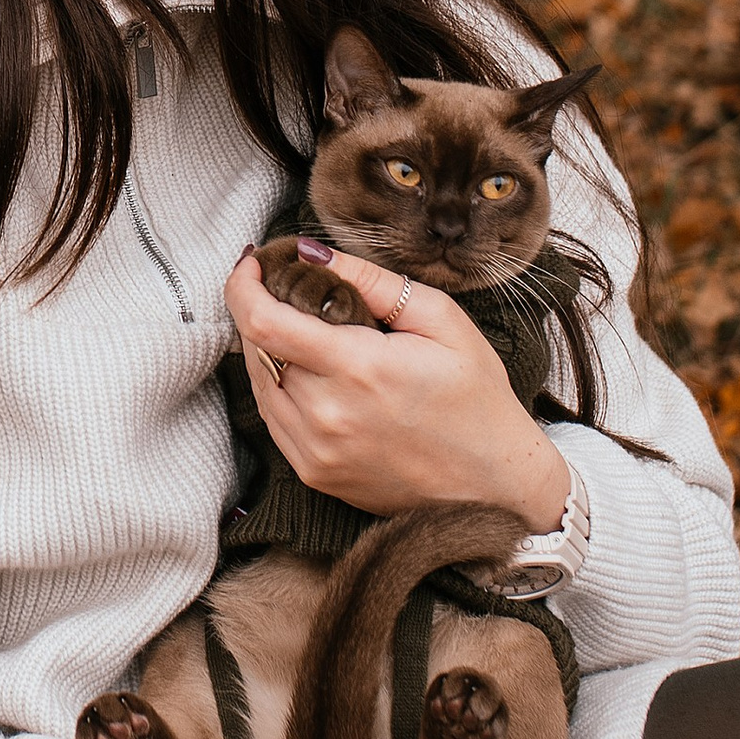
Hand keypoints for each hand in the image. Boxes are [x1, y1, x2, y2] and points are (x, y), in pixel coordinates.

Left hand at [225, 242, 566, 527]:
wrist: (496, 485)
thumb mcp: (440, 321)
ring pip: (260, 383)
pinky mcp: (313, 473)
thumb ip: (372, 281)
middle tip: (294, 292)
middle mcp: (326, 414)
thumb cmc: (476, 399)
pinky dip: (281, 387)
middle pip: (258, 348)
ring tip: (310, 334)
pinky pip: (274, 418)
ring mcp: (315, 450)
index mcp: (358, 368)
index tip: (253, 264)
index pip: (263, 322)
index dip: (243, 286)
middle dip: (266, 310)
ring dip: (270, 350)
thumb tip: (313, 253)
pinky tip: (316, 375)